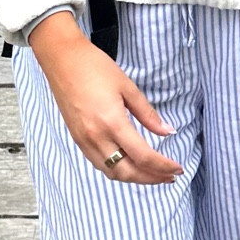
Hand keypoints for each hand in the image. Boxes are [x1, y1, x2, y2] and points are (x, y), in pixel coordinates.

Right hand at [29, 11, 182, 184]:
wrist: (62, 60)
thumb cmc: (94, 67)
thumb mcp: (128, 87)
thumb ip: (148, 114)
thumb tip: (168, 131)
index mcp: (112, 122)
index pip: (143, 156)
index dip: (163, 166)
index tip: (177, 168)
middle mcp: (96, 138)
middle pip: (128, 172)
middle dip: (151, 178)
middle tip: (169, 176)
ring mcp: (84, 141)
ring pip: (112, 173)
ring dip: (134, 178)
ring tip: (153, 174)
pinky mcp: (77, 139)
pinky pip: (100, 164)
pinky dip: (118, 170)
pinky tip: (130, 164)